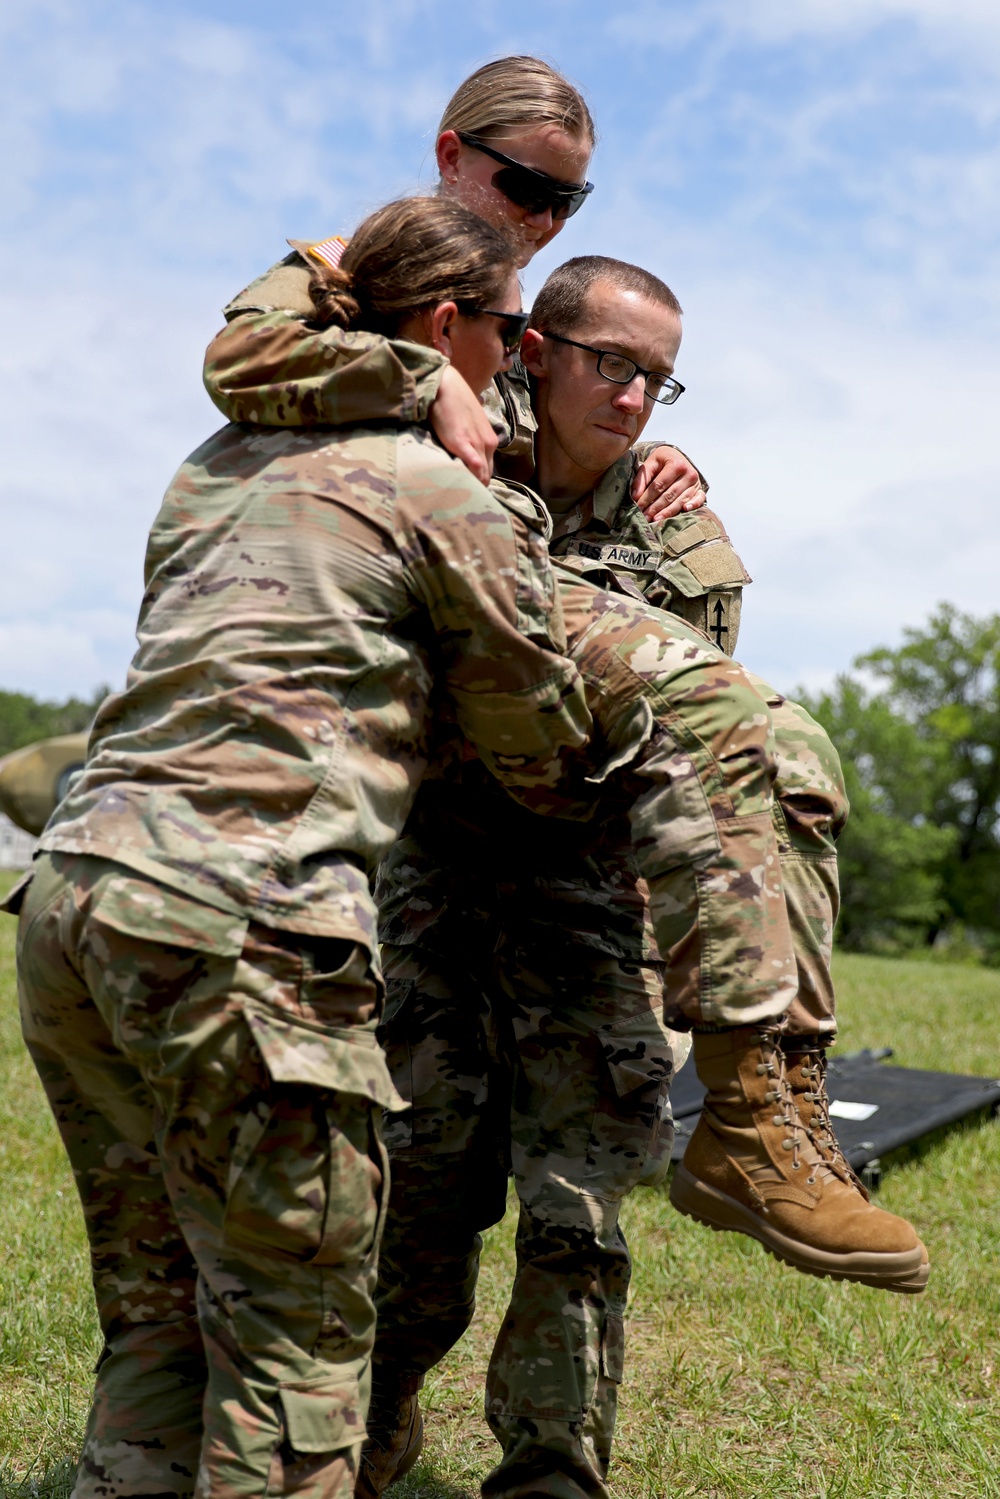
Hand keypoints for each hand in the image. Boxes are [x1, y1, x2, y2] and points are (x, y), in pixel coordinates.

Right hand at [429, 366, 498, 485]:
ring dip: (473, 485)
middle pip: (486, 476)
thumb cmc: (455, 404)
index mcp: (491, 441)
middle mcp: (489, 445)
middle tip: (465, 498)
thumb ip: (470, 441)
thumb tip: (465, 457)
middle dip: (477, 487)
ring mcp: (478, 444)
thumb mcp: (469, 426)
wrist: (447, 386)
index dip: (480, 482)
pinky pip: (474, 464)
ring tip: (460, 495)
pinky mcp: (463, 443)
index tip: (470, 490)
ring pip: (481, 474)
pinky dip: (471, 476)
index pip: (488, 470)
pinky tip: (463, 485)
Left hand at [632, 446, 706, 522]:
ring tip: (656, 520)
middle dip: (655, 508)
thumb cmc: (661, 462)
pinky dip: (694, 505)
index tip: (638, 507)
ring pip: (680, 500)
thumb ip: (641, 479)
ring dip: (668, 512)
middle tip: (645, 517)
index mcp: (676, 464)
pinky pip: (699, 499)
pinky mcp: (700, 490)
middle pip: (669, 495)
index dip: (647, 498)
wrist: (677, 457)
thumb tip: (635, 496)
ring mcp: (696, 483)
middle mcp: (689, 473)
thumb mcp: (650, 464)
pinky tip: (685, 510)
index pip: (659, 485)